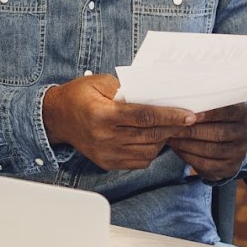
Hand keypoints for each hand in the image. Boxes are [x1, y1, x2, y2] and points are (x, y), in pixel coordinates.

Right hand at [42, 73, 194, 172]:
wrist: (56, 118)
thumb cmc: (79, 96)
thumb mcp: (101, 83)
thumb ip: (128, 90)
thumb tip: (157, 96)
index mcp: (103, 114)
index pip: (144, 117)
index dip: (170, 116)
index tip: (189, 115)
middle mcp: (104, 137)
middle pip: (149, 135)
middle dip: (174, 128)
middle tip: (190, 120)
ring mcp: (106, 153)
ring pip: (148, 151)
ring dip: (163, 140)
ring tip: (171, 128)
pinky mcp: (108, 163)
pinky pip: (139, 161)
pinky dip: (151, 150)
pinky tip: (153, 138)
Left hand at [164, 103, 246, 181]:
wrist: (227, 143)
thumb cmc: (213, 119)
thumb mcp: (214, 107)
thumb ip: (203, 103)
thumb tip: (180, 98)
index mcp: (242, 113)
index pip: (227, 112)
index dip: (209, 113)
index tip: (190, 114)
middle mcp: (245, 133)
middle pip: (218, 133)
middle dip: (192, 130)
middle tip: (172, 127)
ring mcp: (239, 152)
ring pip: (211, 150)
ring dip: (187, 144)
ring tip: (170, 137)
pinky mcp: (231, 167)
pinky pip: (207, 164)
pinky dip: (189, 157)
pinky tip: (177, 149)